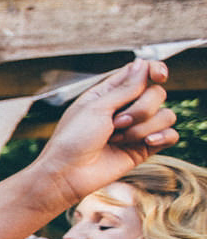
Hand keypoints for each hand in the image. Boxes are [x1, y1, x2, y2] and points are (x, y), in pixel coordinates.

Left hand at [34, 59, 177, 205]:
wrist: (68, 174)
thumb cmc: (73, 139)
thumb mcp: (96, 107)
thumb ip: (125, 88)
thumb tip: (144, 64)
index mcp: (110, 93)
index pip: (142, 73)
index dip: (155, 70)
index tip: (160, 76)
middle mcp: (126, 108)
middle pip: (157, 94)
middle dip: (140, 109)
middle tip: (116, 124)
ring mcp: (137, 128)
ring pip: (166, 115)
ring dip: (142, 127)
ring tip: (117, 139)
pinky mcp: (144, 148)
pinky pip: (171, 135)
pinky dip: (161, 137)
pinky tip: (146, 144)